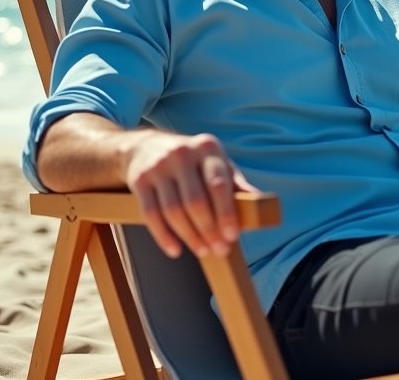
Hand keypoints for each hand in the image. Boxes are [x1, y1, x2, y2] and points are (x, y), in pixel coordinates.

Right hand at [124, 131, 259, 258]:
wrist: (146, 147)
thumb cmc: (191, 161)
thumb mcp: (216, 161)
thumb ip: (235, 181)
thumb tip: (259, 200)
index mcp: (207, 148)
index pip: (219, 184)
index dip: (226, 213)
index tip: (232, 236)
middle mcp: (183, 154)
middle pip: (196, 201)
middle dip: (209, 230)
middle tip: (219, 250)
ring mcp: (159, 166)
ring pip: (174, 210)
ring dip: (190, 236)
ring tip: (202, 251)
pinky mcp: (139, 180)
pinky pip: (151, 215)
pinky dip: (164, 237)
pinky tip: (175, 250)